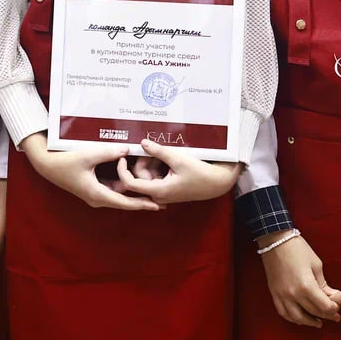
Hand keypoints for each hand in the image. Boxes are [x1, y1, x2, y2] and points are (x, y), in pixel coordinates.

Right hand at [20, 134, 158, 210]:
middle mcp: (98, 197)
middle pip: (124, 201)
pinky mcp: (93, 187)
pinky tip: (132, 175)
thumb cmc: (65, 162)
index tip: (157, 205)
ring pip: (119, 193)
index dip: (142, 204)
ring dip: (132, 190)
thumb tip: (127, 149)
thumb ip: (108, 152)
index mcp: (97, 193)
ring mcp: (95, 193)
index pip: (124, 202)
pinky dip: (123, 183)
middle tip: (162, 200)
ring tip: (150, 185)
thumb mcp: (88, 155)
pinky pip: (112, 187)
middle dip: (142, 199)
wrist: (48, 165)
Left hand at [114, 139, 238, 203]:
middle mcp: (158, 196)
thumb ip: (158, 151)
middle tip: (153, 149)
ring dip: (151, 164)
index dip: (122, 170)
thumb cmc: (201, 173)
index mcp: (159, 191)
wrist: (217, 183)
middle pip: (139, 178)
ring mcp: (163, 194)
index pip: (130, 183)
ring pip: (147, 177)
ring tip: (164, 154)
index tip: (123, 156)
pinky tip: (167, 159)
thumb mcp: (178, 159)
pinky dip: (157, 167)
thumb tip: (142, 143)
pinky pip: (155, 178)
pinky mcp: (167, 190)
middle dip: (143, 162)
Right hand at [257, 233, 339, 327]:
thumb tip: (332, 297)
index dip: (334, 309)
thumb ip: (324, 284)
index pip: (324, 307)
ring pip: (297, 317)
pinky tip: (300, 318)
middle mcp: (293, 294)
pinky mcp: (274, 293)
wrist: (275, 240)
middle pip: (313, 312)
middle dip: (326, 315)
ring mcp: (282, 295)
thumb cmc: (298, 249)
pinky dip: (293, 318)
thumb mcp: (316, 265)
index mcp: (306, 286)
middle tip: (334, 315)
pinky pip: (283, 312)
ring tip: (318, 322)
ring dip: (309, 322)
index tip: (338, 307)